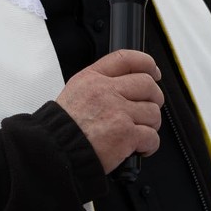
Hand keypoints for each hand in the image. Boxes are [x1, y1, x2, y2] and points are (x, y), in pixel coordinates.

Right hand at [55, 50, 163, 174]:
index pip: (127, 59)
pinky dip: (150, 145)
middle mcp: (106, 91)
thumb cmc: (63, 129)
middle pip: (147, 84)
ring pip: (153, 112)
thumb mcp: (75, 92)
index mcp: (93, 78)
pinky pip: (152, 136)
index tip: (153, 72)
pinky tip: (140, 147)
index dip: (146, 63)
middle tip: (147, 110)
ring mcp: (118, 112)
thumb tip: (126, 86)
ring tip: (139, 132)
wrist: (56, 151)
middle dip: (154, 99)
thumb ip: (99, 85)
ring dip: (151, 125)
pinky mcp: (126, 134)